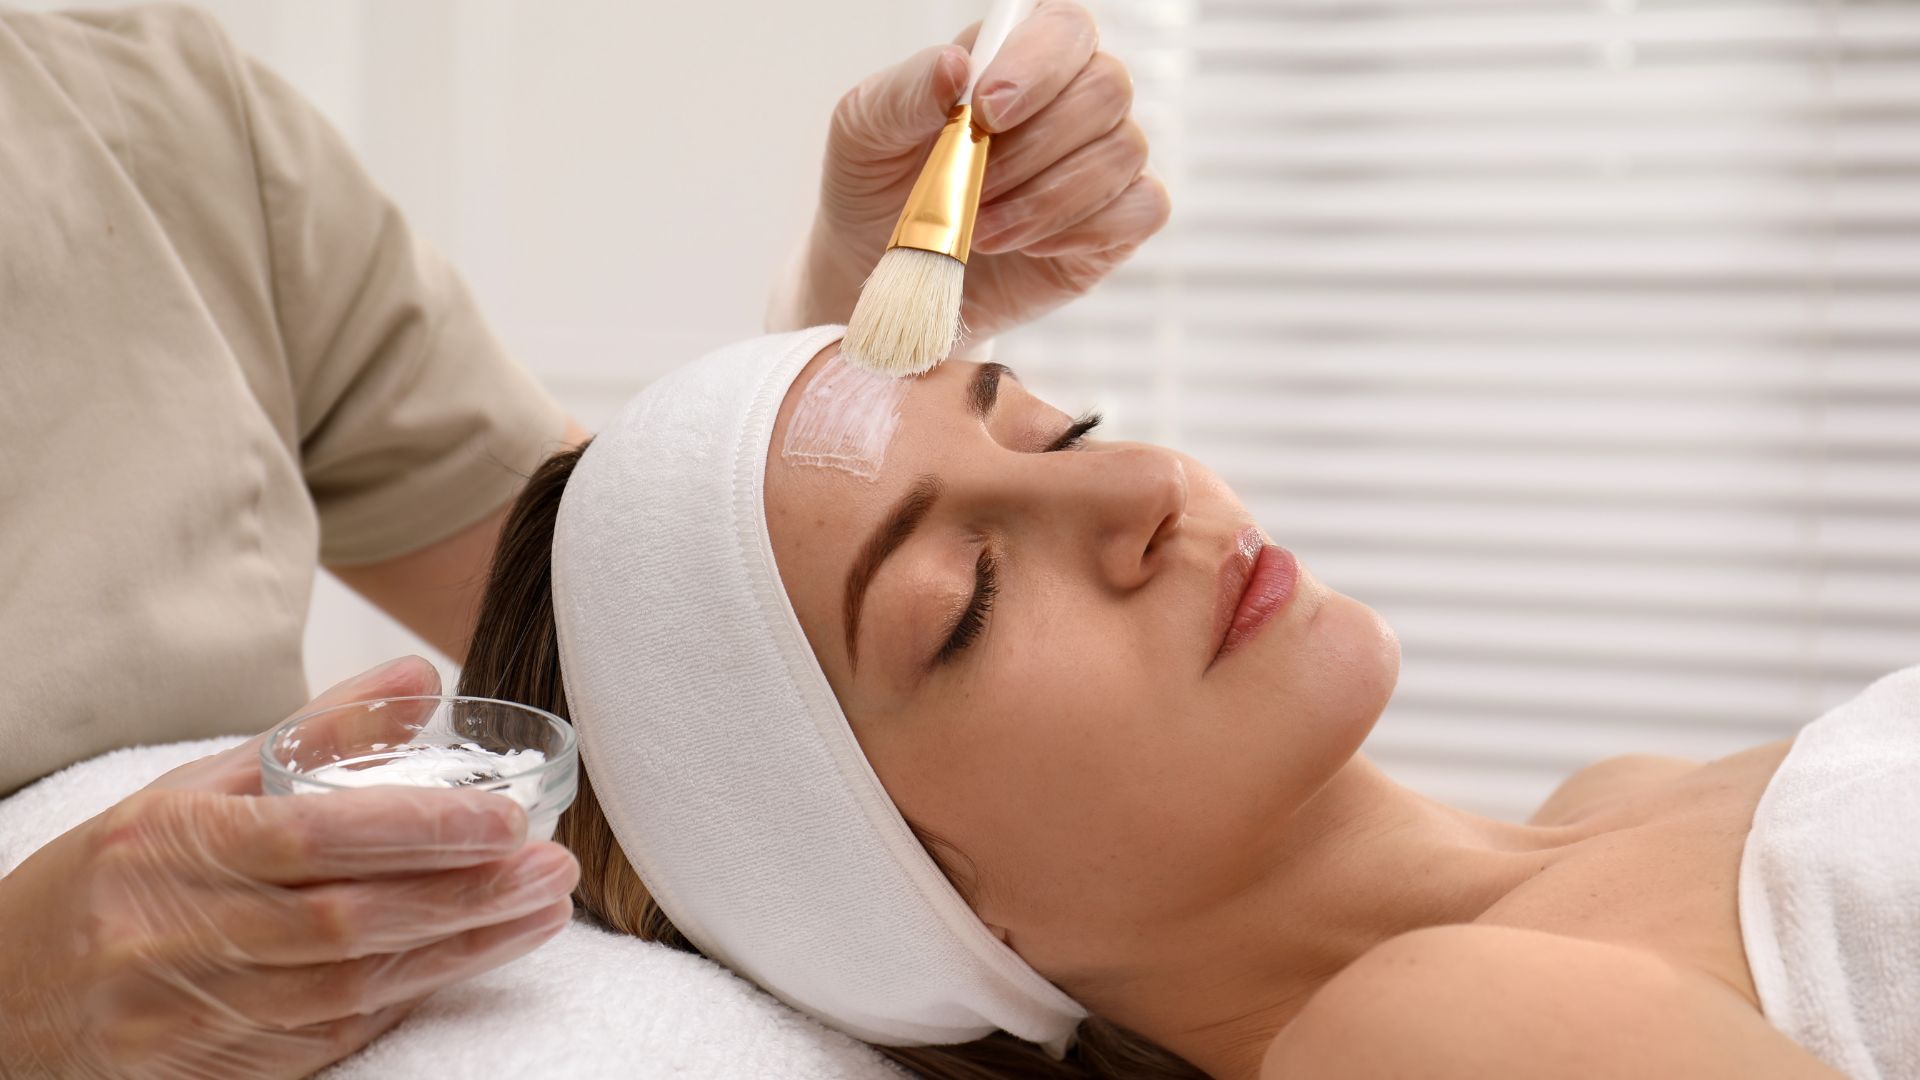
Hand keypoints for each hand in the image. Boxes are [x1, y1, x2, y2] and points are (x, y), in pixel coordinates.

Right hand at [0, 657, 578, 1078]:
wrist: (2, 1000)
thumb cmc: (112, 879)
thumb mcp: (191, 789)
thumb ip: (313, 733)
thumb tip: (421, 677)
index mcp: (167, 845)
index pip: (309, 837)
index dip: (415, 834)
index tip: (504, 821)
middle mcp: (170, 933)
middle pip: (344, 923)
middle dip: (463, 898)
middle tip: (550, 867)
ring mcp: (186, 1014)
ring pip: (347, 988)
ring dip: (458, 952)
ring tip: (540, 911)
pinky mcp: (208, 1073)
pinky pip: (326, 1037)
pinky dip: (406, 998)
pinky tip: (469, 961)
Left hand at [791, 1, 1169, 345]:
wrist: (878, 273)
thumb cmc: (875, 186)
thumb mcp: (863, 130)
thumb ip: (907, 91)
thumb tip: (956, 65)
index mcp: (1014, 56)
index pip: (1064, 25)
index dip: (1039, 61)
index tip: (987, 110)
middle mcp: (1071, 98)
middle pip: (1106, 86)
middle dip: (1034, 146)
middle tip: (971, 186)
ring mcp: (1101, 161)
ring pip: (1121, 151)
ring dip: (1044, 198)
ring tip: (978, 228)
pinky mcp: (1115, 224)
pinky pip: (1140, 210)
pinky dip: (1079, 231)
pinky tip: (1026, 247)